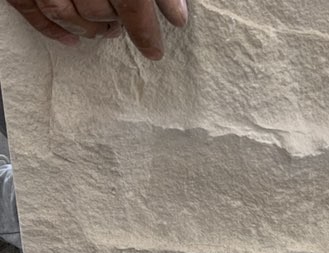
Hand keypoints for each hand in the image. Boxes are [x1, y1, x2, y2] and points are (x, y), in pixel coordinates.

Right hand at [6, 0, 187, 59]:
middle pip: (98, 10)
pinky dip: (51, 28)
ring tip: (105, 30)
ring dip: (89, 28)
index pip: (132, 4)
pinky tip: (72, 40)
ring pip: (65, 12)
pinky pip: (30, 8)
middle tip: (125, 29)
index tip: (155, 51)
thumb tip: (178, 17)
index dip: (146, 33)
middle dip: (116, 24)